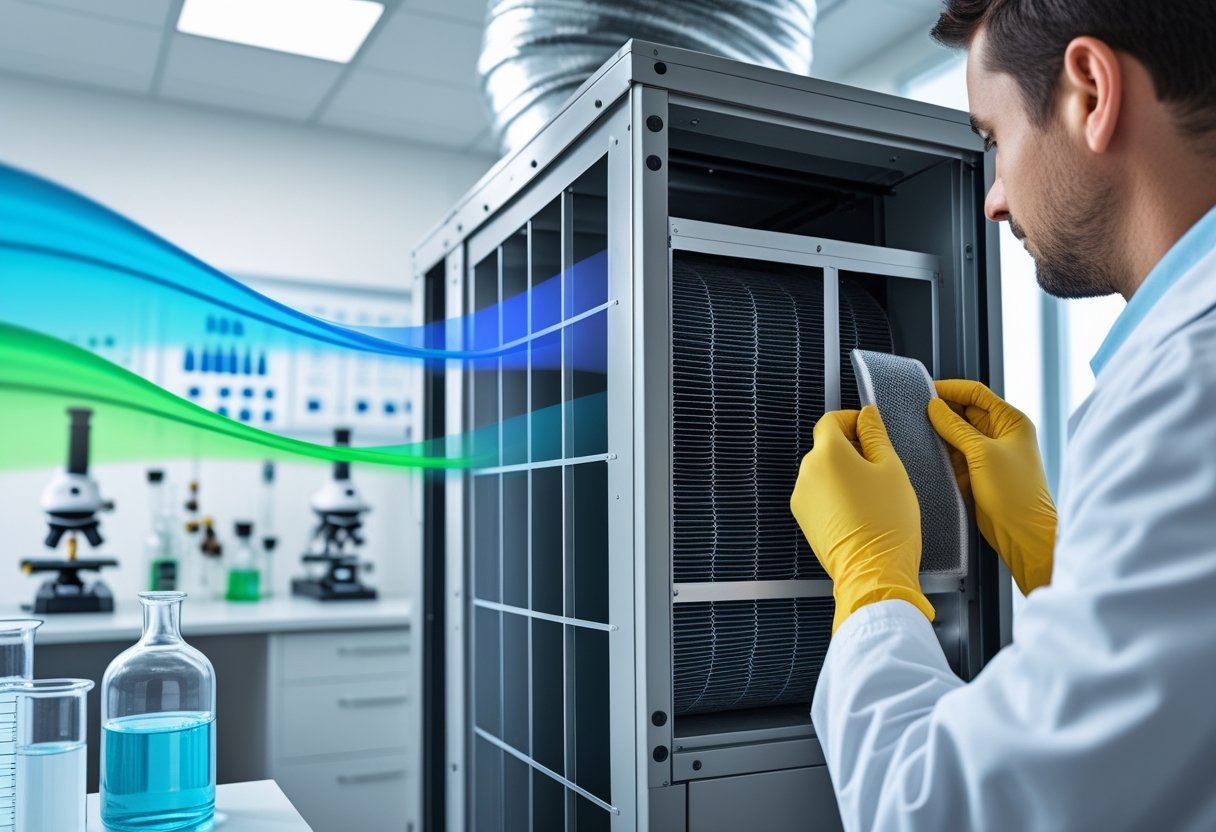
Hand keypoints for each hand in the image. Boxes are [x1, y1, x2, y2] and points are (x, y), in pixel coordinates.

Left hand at [791, 406, 934, 633]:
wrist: (873, 572)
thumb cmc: (887, 523)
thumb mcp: (892, 469)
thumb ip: (876, 435)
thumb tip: (867, 415)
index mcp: (827, 453)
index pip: (830, 420)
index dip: (852, 420)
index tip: (870, 431)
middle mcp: (807, 472)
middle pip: (826, 446)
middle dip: (851, 450)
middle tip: (880, 467)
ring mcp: (802, 497)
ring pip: (823, 472)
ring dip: (844, 474)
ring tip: (872, 495)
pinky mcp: (803, 518)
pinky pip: (819, 494)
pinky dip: (836, 495)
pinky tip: (859, 511)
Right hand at [927, 380, 1055, 595]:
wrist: (1023, 534)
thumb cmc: (1015, 494)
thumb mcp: (981, 454)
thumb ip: (955, 428)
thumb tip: (934, 406)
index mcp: (1011, 421)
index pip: (976, 394)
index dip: (951, 389)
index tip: (924, 390)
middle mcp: (1002, 434)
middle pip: (966, 413)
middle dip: (942, 412)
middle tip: (914, 411)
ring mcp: (990, 454)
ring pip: (958, 435)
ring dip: (940, 434)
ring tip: (916, 431)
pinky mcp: (980, 472)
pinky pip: (956, 455)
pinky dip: (943, 454)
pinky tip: (926, 453)